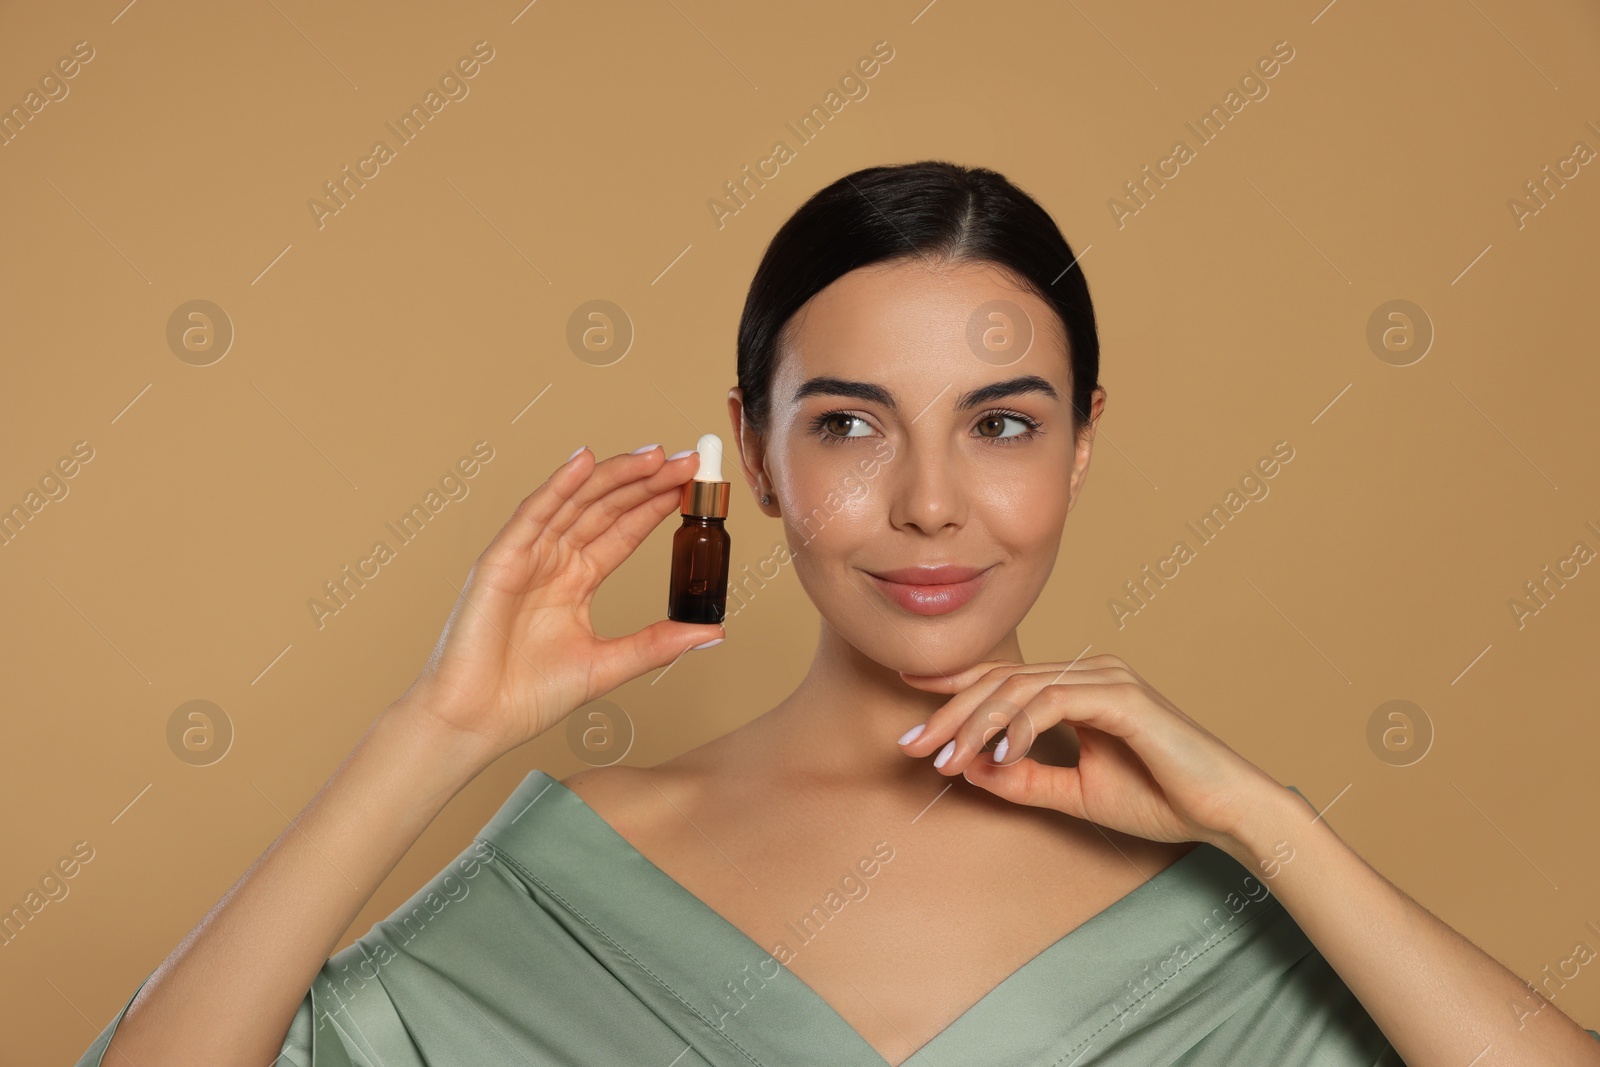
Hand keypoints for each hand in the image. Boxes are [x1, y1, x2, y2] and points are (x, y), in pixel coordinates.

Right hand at [394, 444, 725, 763]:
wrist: (478, 720)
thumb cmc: (528, 697)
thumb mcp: (608, 664)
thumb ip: (657, 644)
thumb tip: (712, 633)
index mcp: (575, 582)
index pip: (622, 532)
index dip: (655, 506)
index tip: (689, 487)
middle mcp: (552, 562)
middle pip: (605, 509)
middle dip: (645, 482)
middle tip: (686, 462)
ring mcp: (526, 557)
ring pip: (576, 502)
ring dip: (614, 475)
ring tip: (654, 455)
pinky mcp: (500, 560)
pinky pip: (534, 514)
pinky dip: (559, 485)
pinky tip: (586, 461)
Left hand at [896, 653, 1284, 850]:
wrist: (1224, 812)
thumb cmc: (1160, 799)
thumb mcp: (1075, 793)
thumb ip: (1025, 778)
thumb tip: (970, 769)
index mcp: (1081, 686)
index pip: (1005, 678)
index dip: (954, 684)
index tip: (908, 695)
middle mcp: (1092, 671)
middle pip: (1002, 680)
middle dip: (950, 712)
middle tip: (911, 746)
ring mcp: (1107, 678)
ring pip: (1020, 688)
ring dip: (976, 725)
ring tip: (947, 761)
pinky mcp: (1122, 697)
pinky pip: (1054, 702)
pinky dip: (1018, 728)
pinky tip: (995, 757)